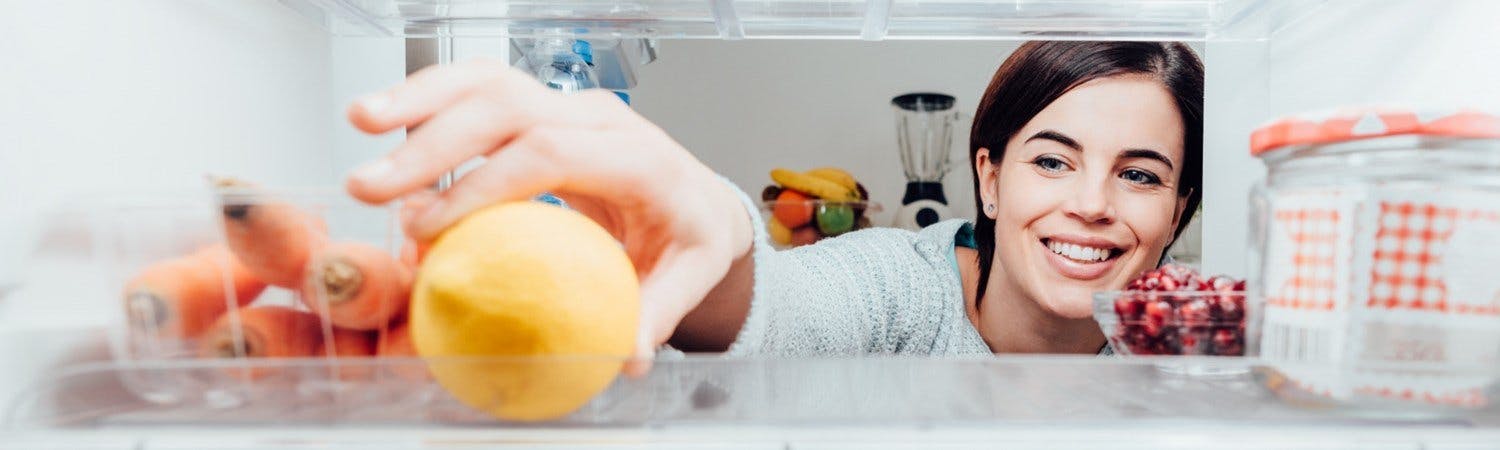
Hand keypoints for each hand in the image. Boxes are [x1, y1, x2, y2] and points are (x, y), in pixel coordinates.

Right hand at [345, 60, 752, 374]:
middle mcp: (600, 118)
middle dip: (434, 143)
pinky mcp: (541, 107)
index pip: (552, 153)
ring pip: (488, 82)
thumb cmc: (687, 237)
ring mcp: (567, 105)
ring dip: (419, 99)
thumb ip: (657, 312)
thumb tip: (627, 354)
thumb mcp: (688, 277)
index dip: (485, 185)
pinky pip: (480, 89)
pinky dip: (429, 98)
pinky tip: (381, 116)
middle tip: (373, 187)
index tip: (432, 226)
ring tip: (360, 121)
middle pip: (509, 108)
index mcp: (638, 157)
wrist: (696, 199)